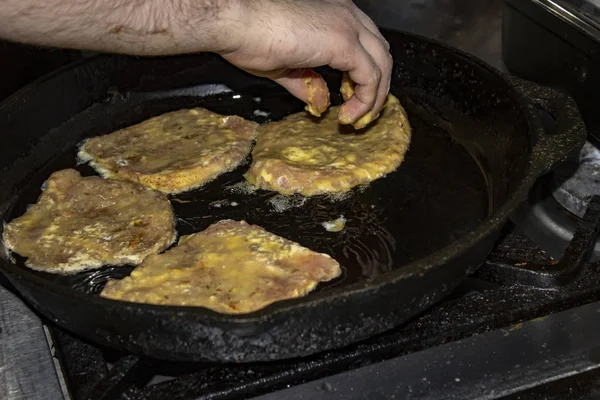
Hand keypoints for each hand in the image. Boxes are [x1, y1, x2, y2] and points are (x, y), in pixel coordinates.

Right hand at [221, 0, 391, 125]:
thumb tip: (320, 103)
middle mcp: (346, 14)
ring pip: (382, 66)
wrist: (236, 22)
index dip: (364, 75)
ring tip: (358, 119)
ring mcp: (347, 27)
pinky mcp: (344, 43)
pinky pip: (370, 78)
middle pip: (381, 53)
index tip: (350, 97)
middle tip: (362, 113)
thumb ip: (308, 83)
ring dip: (375, 97)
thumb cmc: (249, 36)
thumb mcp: (284, 67)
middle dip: (377, 87)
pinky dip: (366, 101)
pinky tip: (348, 116)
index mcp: (334, 14)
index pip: (366, 44)